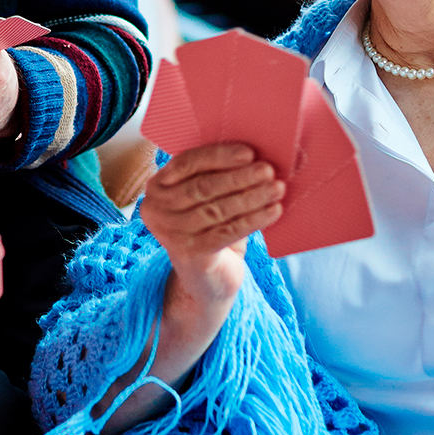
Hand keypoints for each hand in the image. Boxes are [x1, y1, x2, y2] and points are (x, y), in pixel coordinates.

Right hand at [89, 145, 283, 434]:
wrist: (206, 283)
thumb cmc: (211, 230)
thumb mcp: (207, 200)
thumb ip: (216, 177)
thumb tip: (256, 152)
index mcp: (156, 187)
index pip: (187, 163)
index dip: (219, 156)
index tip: (249, 152)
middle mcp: (156, 209)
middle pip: (204, 186)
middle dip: (241, 177)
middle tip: (270, 170)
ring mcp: (171, 233)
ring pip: (218, 208)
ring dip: (252, 196)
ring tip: (278, 188)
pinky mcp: (190, 254)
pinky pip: (228, 231)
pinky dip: (254, 219)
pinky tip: (275, 211)